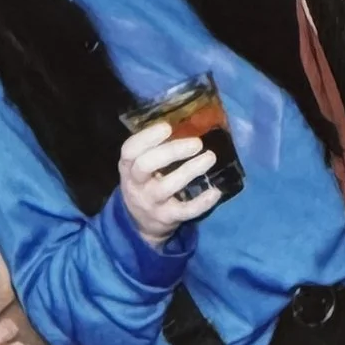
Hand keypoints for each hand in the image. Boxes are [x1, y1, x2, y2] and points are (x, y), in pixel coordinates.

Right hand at [117, 121, 224, 246]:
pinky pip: (184, 211)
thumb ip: (156, 147)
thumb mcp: (141, 166)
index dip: (146, 137)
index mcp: (129, 167)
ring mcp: (151, 203)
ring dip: (190, 170)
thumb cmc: (147, 183)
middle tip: (197, 143)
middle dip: (172, 151)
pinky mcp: (167, 218)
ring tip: (210, 158)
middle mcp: (136, 185)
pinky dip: (201, 203)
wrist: (142, 224)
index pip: (129, 150)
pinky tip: (215, 191)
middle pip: (146, 165)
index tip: (167, 127)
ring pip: (167, 187)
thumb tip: (188, 120)